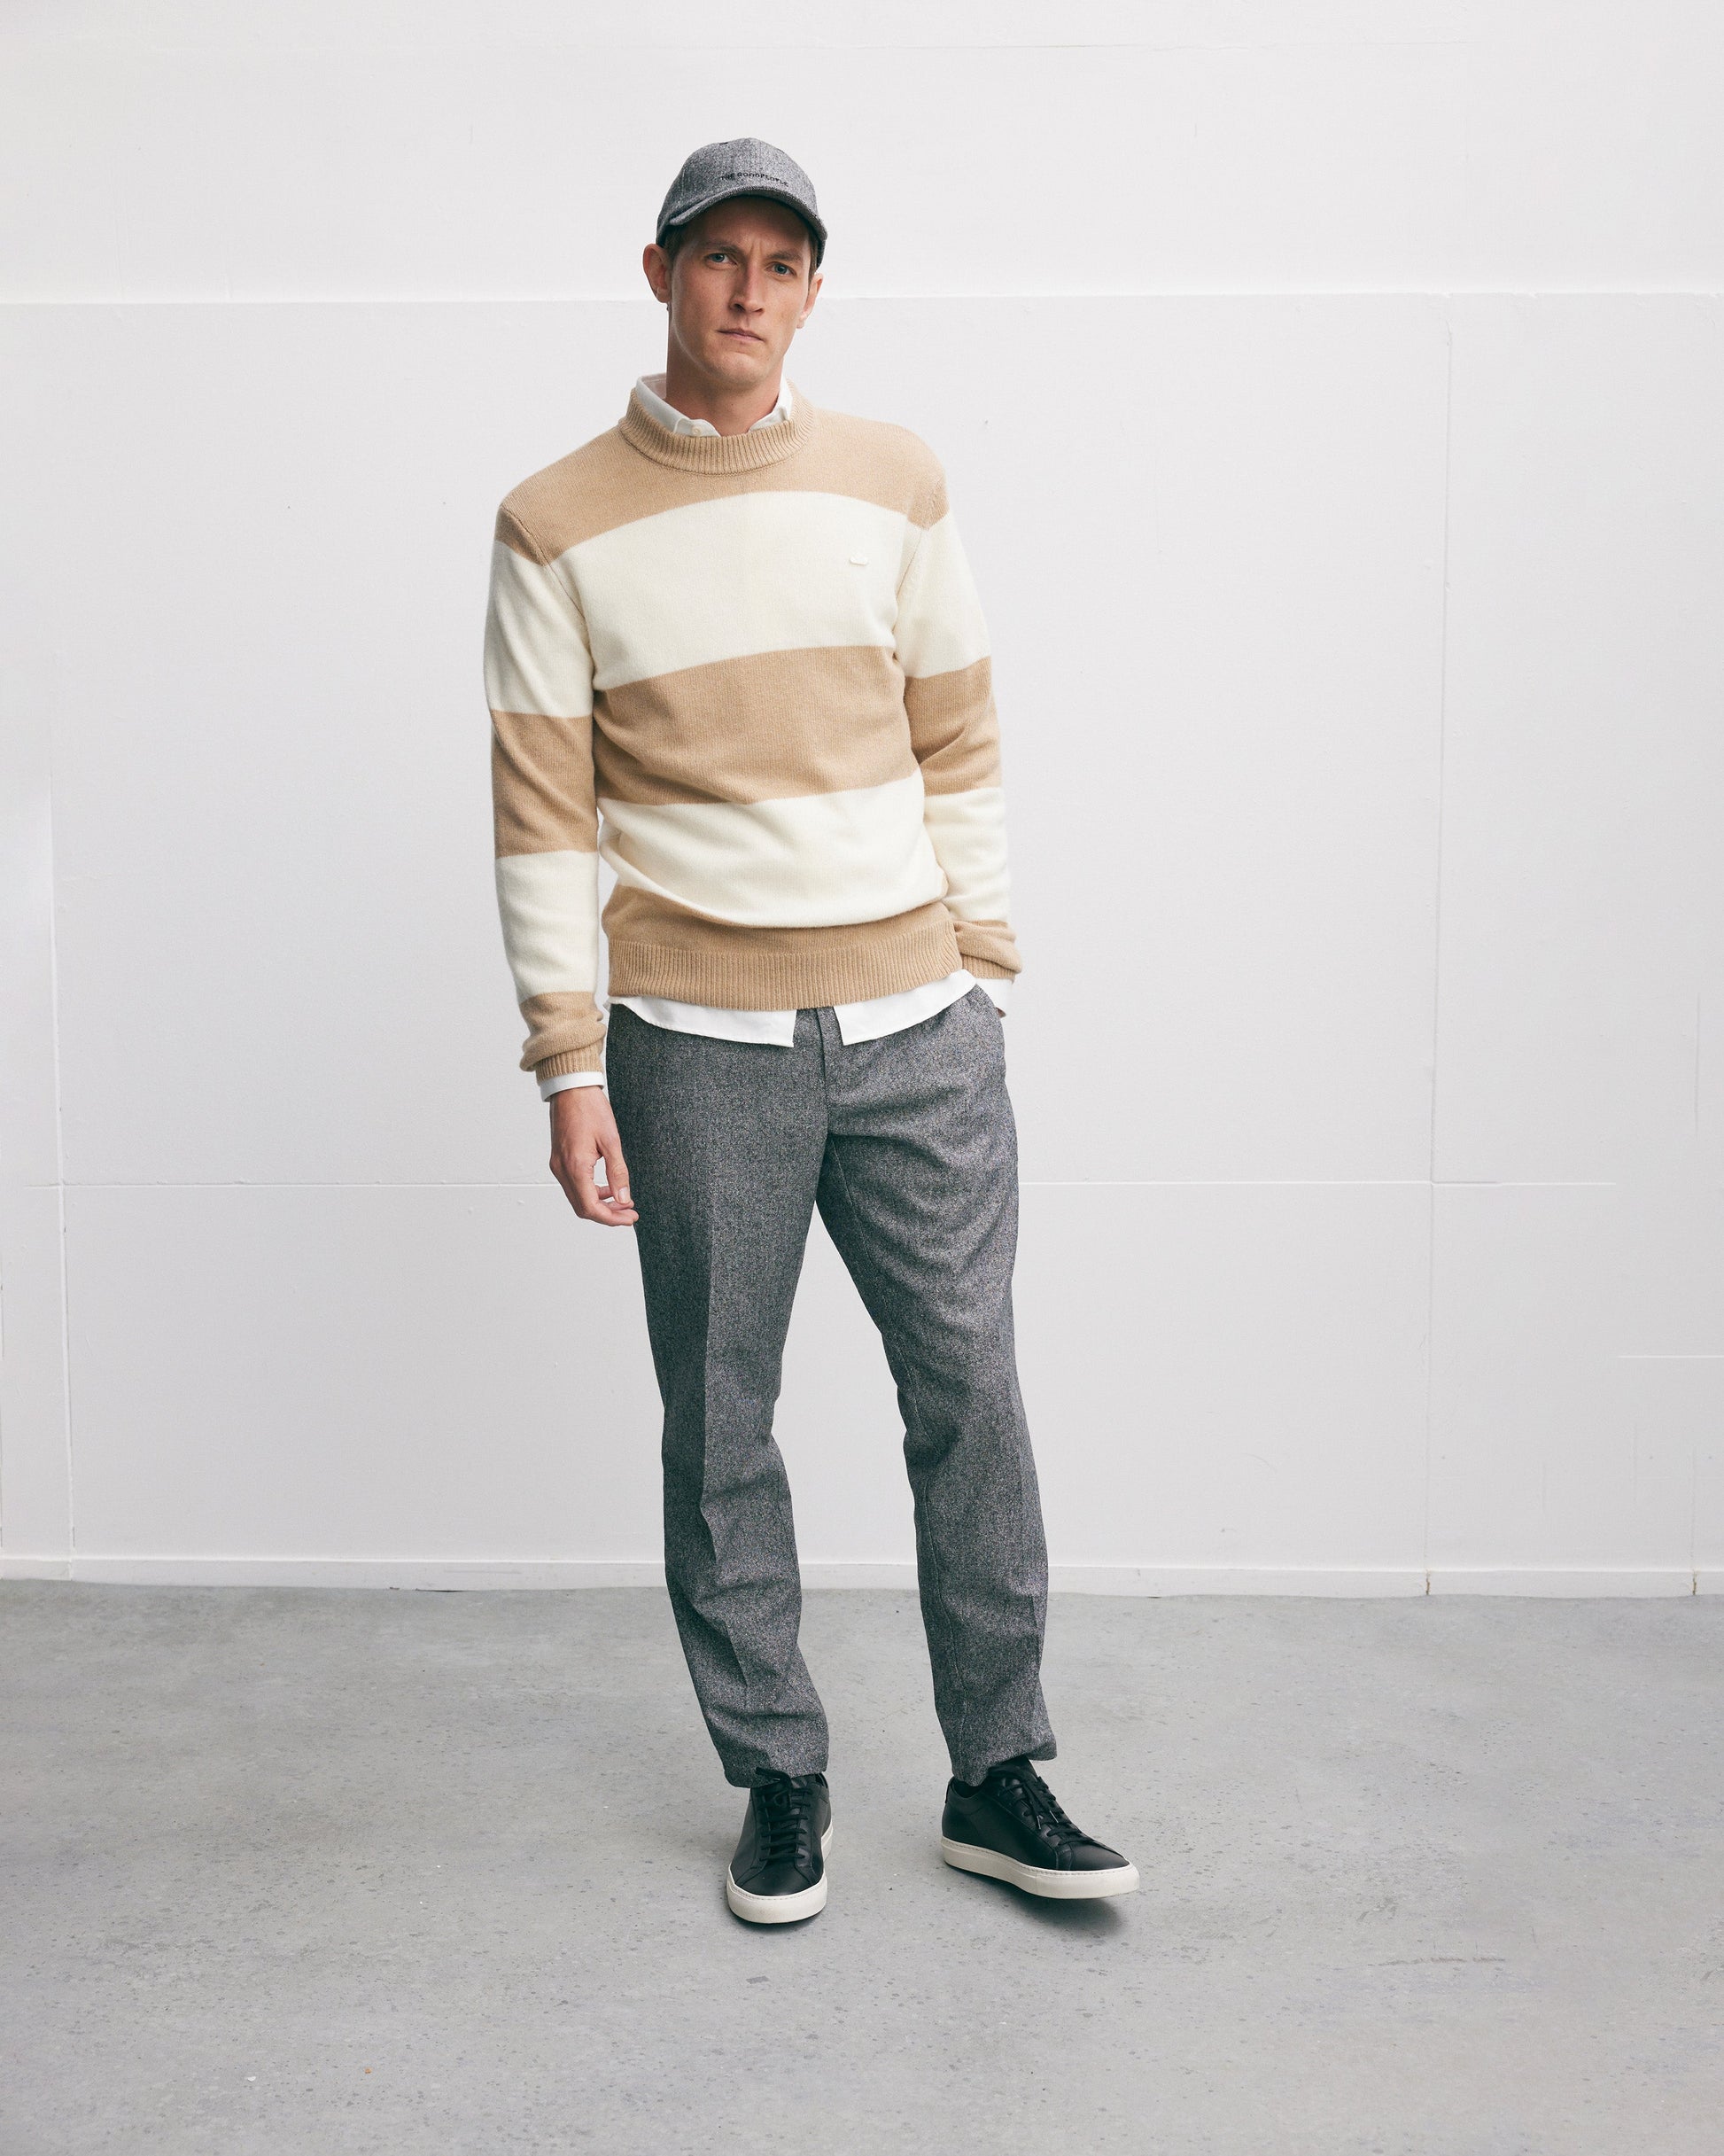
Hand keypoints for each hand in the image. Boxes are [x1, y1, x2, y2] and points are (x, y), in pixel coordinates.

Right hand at [548, 1086, 638, 1225]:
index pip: (590, 1207)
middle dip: (607, 1215)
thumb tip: (624, 1199)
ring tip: (623, 1202)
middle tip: (629, 1214)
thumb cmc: (590, 1108)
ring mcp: (558, 1165)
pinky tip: (608, 1188)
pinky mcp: (559, 1160)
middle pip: (582, 1208)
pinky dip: (591, 1192)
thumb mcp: (611, 1141)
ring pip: (577, 1198)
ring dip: (599, 1204)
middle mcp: (562, 1170)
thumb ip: (618, 1172)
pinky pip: (574, 1186)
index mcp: (575, 1167)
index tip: (630, 1218)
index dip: (611, 1218)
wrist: (570, 1088)